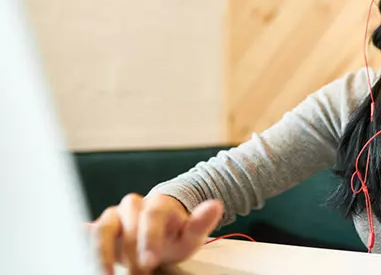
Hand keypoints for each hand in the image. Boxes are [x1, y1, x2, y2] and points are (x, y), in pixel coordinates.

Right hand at [88, 193, 223, 274]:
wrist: (157, 233)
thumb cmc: (174, 234)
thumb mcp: (191, 234)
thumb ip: (201, 222)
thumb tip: (216, 204)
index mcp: (157, 204)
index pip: (151, 215)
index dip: (149, 238)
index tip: (150, 261)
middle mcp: (133, 206)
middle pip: (127, 224)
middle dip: (131, 252)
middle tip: (140, 274)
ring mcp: (113, 215)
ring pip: (102, 228)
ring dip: (101, 253)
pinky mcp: (99, 228)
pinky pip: (86, 233)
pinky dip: (80, 240)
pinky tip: (72, 245)